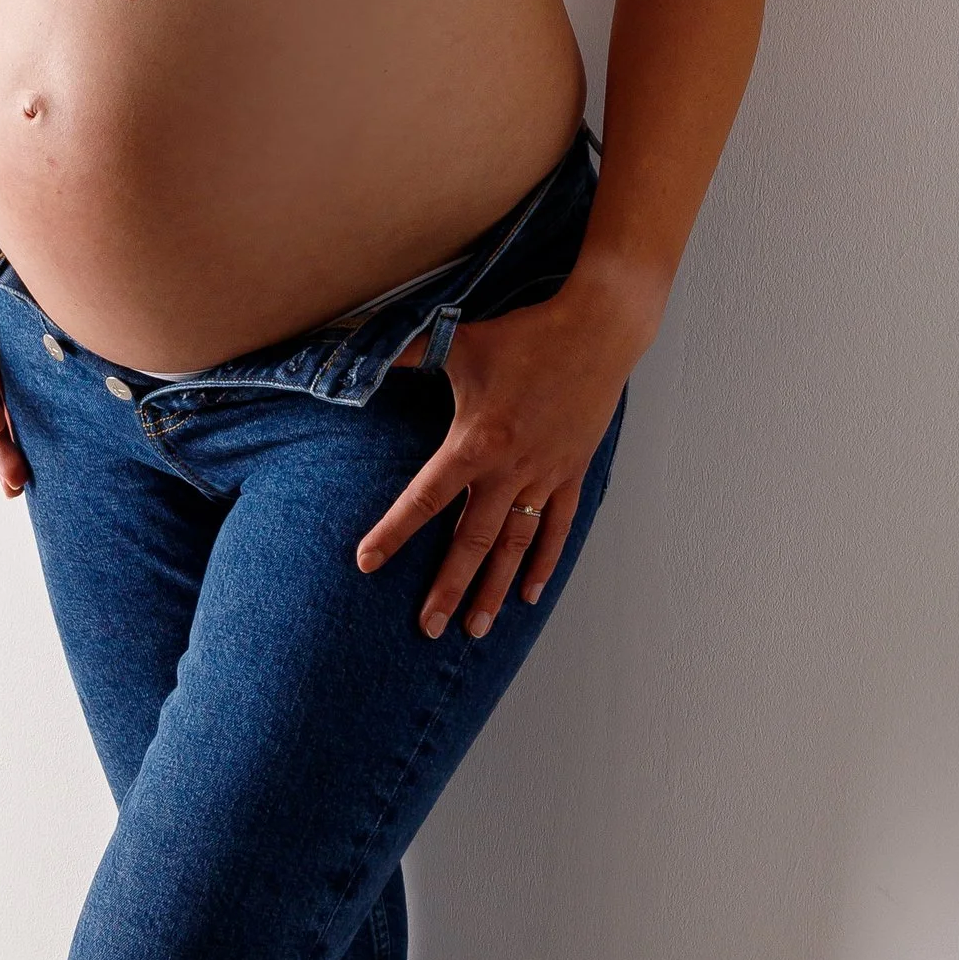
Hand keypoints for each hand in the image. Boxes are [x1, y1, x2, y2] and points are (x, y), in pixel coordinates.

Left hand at [354, 280, 635, 638]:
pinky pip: (557, 528)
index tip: (367, 562)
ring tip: (475, 629)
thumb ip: (409, 353)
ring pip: (514, 546)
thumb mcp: (459, 342)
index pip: (425, 497)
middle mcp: (510, 469)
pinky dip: (543, 563)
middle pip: (472, 541)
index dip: (394, 532)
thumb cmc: (525, 335)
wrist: (597, 330)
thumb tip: (361, 352)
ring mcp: (544, 476)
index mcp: (476, 442)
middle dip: (449, 588)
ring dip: (494, 589)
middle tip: (427, 629)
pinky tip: (528, 594)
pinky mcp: (571, 473)